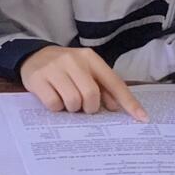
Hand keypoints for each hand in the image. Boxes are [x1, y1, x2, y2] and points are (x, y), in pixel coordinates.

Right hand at [20, 46, 148, 120]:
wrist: (33, 56)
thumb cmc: (66, 68)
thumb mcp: (85, 71)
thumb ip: (103, 87)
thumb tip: (115, 107)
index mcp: (90, 58)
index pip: (113, 82)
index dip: (128, 102)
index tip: (141, 118)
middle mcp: (73, 60)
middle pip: (91, 95)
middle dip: (89, 107)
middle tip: (83, 106)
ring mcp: (54, 68)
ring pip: (73, 101)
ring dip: (72, 108)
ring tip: (67, 101)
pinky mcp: (38, 78)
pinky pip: (54, 104)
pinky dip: (56, 108)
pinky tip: (53, 98)